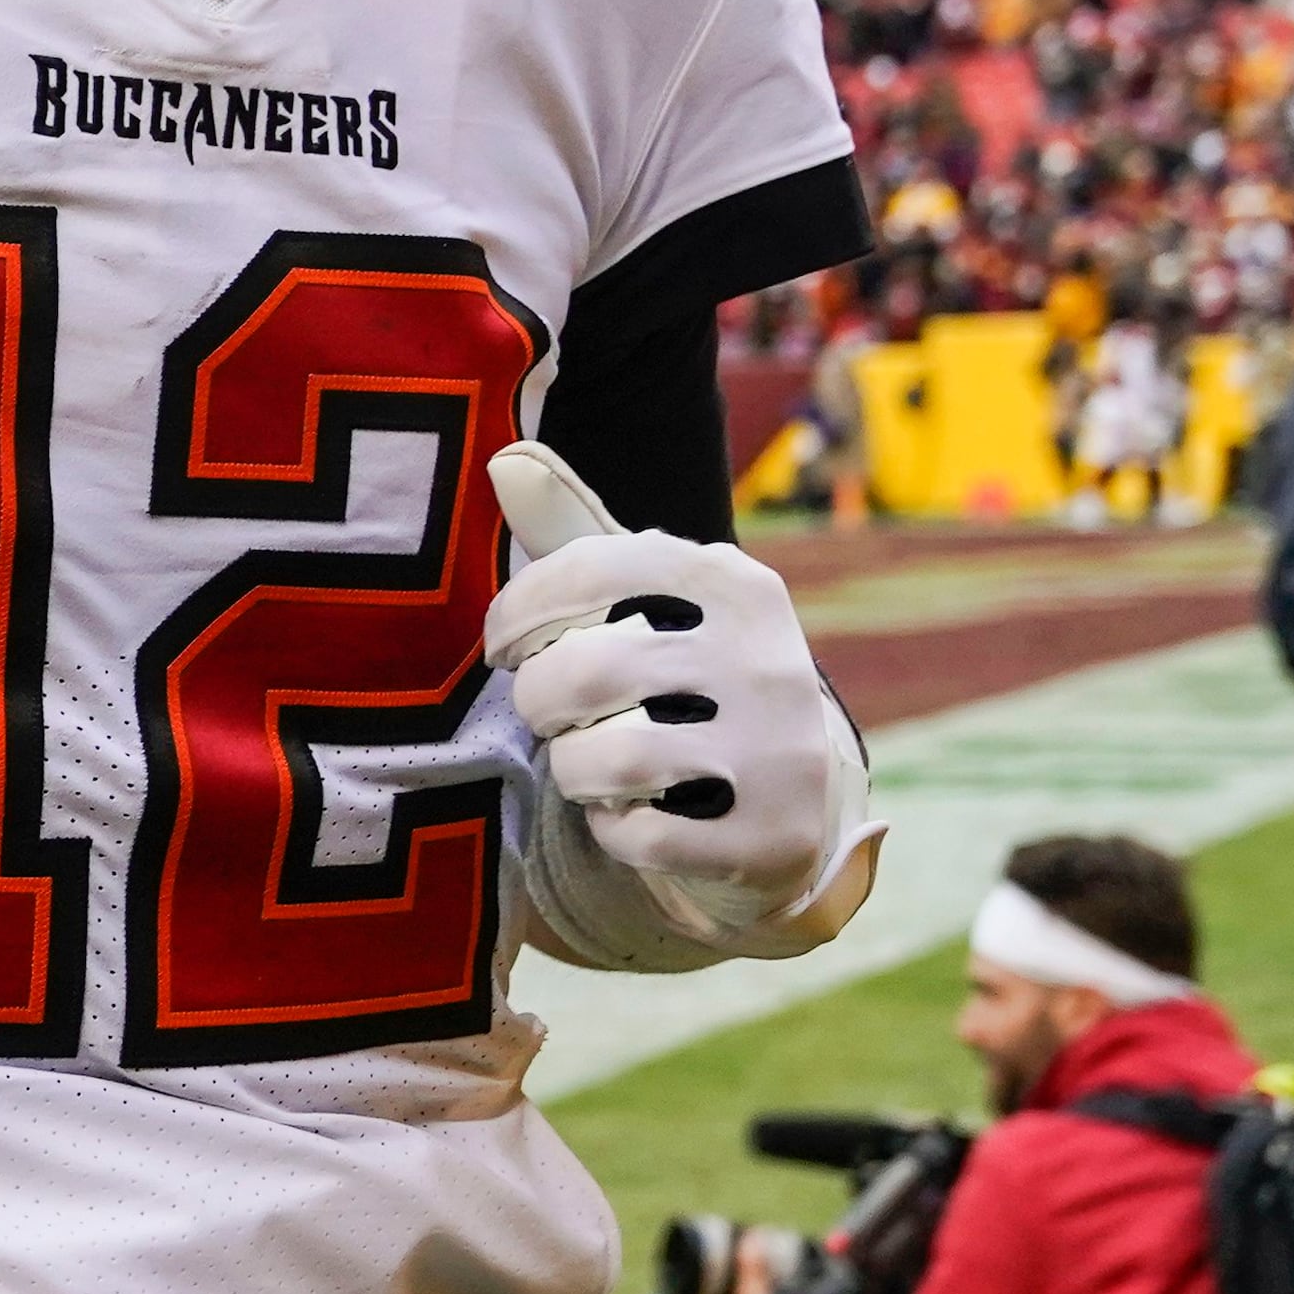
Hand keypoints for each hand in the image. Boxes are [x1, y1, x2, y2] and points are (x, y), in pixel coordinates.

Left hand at [481, 443, 865, 930]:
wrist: (788, 794)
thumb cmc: (685, 674)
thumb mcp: (646, 596)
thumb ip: (574, 530)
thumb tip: (505, 457)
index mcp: (731, 582)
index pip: (588, 572)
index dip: (518, 613)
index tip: (505, 645)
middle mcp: (766, 658)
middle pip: (586, 672)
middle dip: (539, 700)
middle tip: (546, 713)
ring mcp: (778, 751)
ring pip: (609, 759)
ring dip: (572, 769)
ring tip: (586, 763)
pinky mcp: (773, 836)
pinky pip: (641, 836)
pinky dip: (614, 831)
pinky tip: (632, 813)